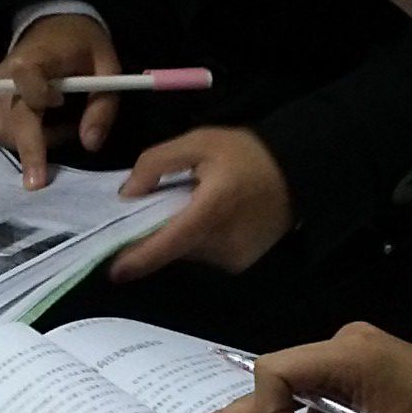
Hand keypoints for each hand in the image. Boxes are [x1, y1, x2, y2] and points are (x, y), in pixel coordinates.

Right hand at [0, 14, 123, 188]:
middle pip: (9, 120)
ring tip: (60, 130)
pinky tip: (45, 131)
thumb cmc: (82, 45)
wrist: (54, 28)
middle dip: (31, 149)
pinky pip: (0, 132)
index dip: (40, 98)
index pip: (25, 81)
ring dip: (31, 144)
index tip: (60, 104)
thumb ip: (102, 105)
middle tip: (47, 174)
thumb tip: (90, 144)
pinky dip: (23, 141)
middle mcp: (5, 76)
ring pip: (2, 132)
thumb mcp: (107, 65)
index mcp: (34, 58)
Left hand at [109, 126, 291, 279]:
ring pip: (186, 254)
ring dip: (178, 237)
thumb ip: (156, 163)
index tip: (113, 270)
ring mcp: (234, 259)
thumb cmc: (246, 154)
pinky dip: (197, 241)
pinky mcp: (240, 265)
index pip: (167, 244)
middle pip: (172, 250)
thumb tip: (127, 194)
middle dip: (156, 235)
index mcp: (211, 210)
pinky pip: (204, 257)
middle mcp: (223, 242)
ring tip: (188, 208)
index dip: (137, 260)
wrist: (298, 172)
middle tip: (153, 210)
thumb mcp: (198, 142)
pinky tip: (210, 219)